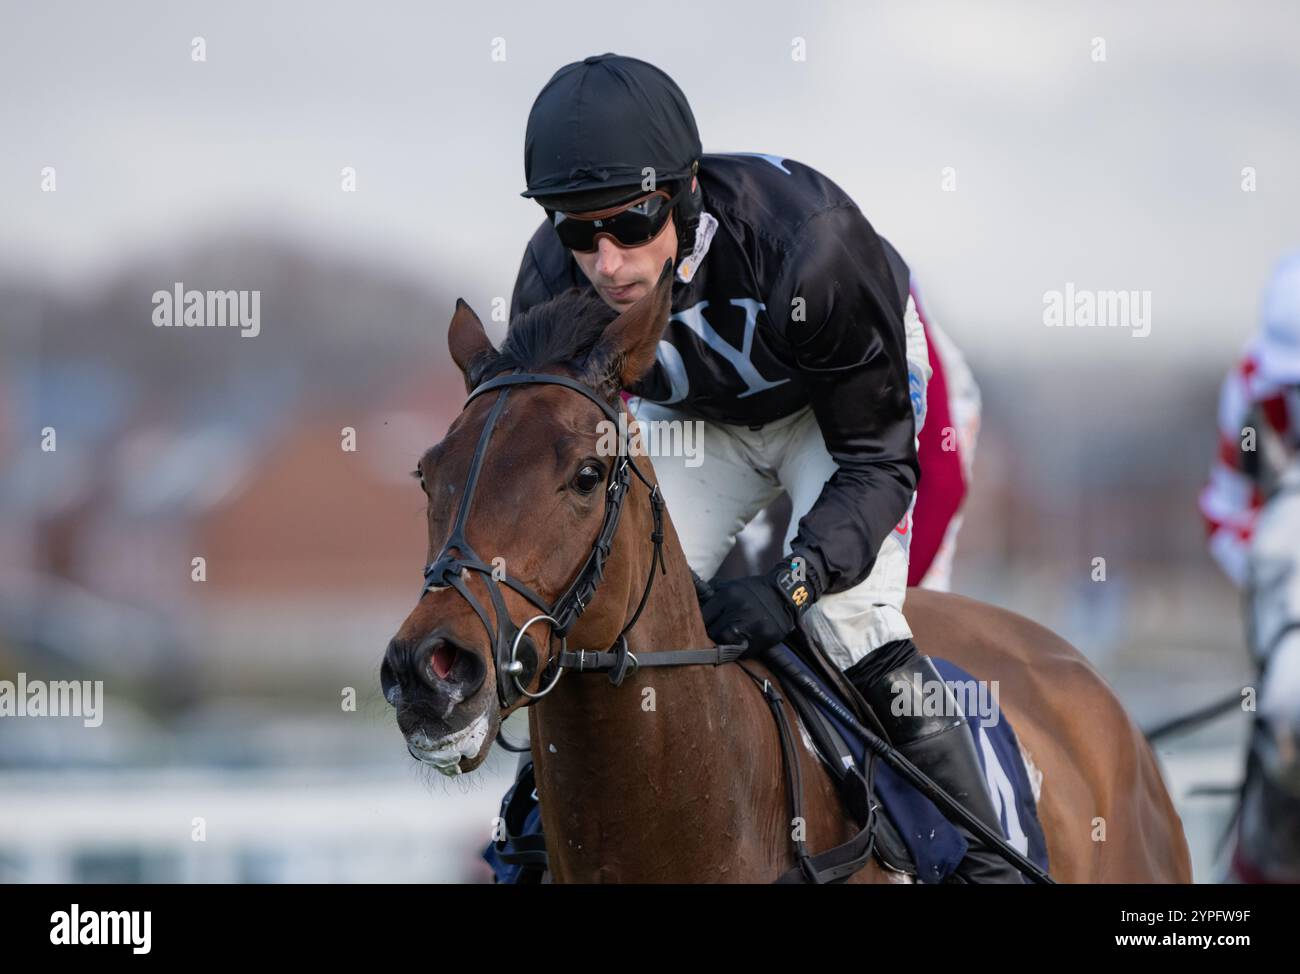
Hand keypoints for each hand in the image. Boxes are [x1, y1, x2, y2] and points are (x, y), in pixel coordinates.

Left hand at [700, 559, 816, 655]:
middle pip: (713, 632)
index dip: (699, 625)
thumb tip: (691, 606)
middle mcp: (740, 608)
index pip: (703, 617)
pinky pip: (745, 651)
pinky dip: (740, 650)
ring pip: (727, 644)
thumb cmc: (751, 592)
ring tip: (724, 643)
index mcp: (728, 594)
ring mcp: (753, 623)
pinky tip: (740, 644)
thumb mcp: (730, 585)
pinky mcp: (765, 636)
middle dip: (711, 636)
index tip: (698, 629)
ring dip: (724, 645)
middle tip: (711, 638)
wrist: (783, 594)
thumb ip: (710, 594)